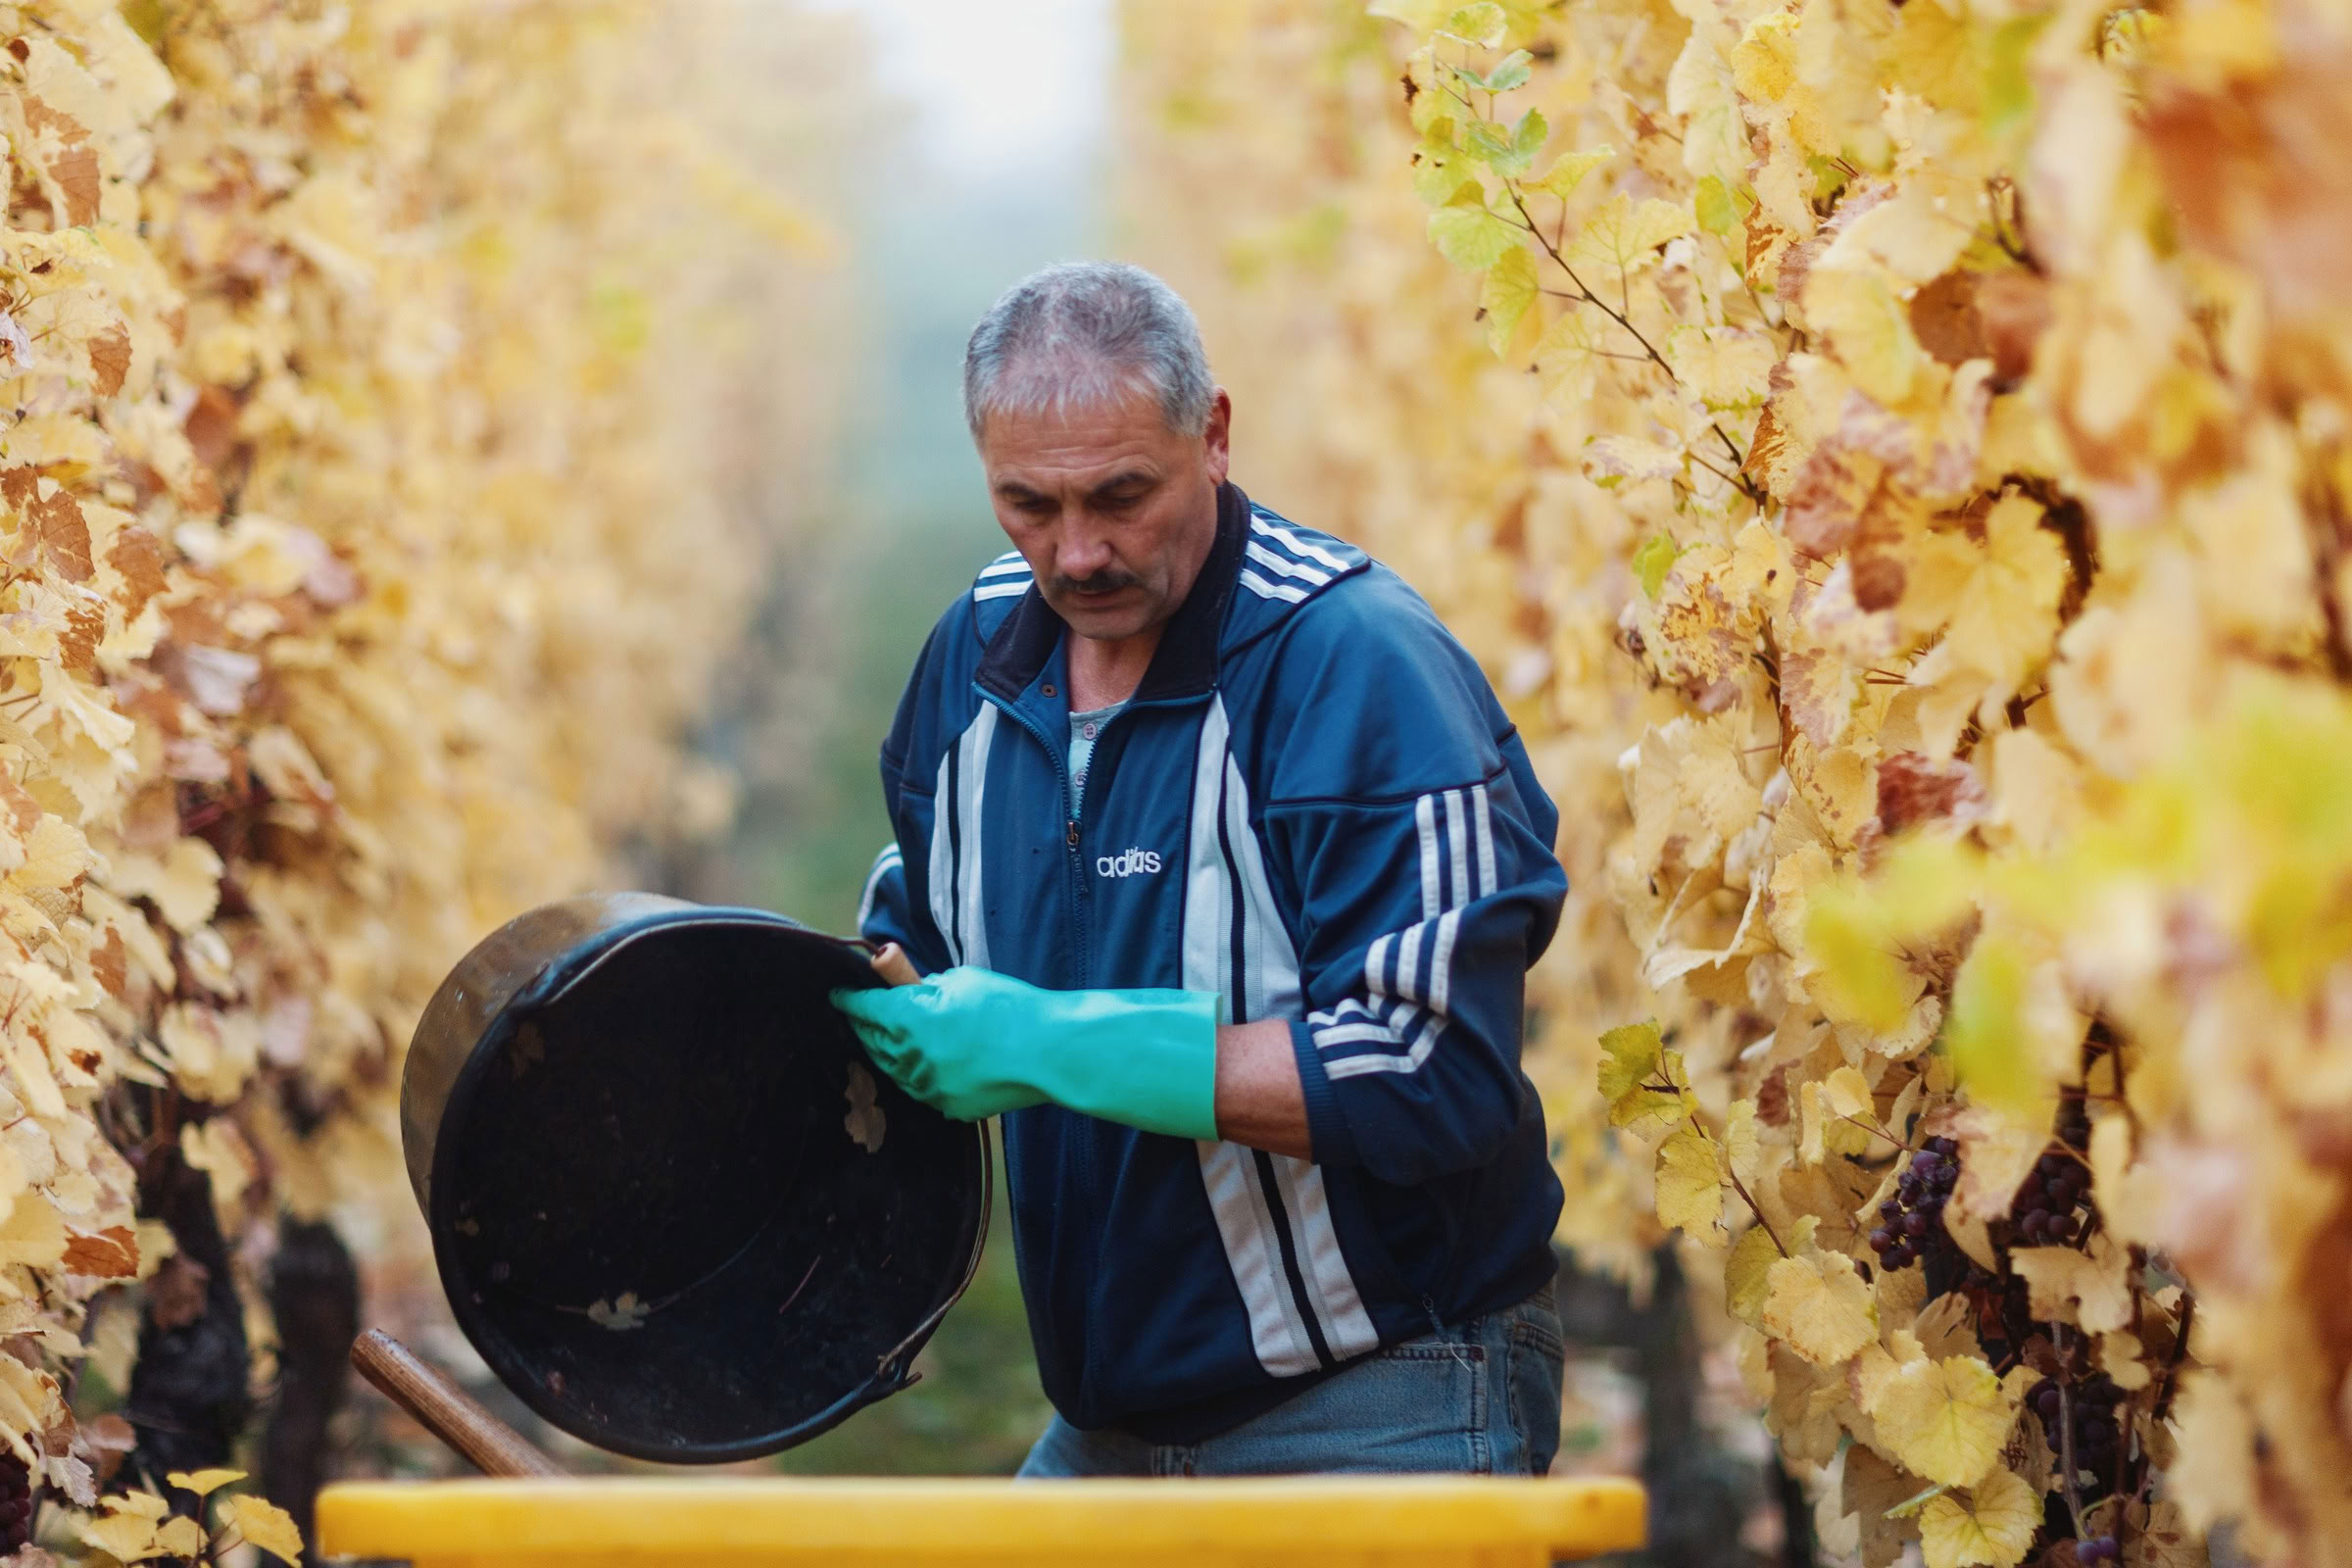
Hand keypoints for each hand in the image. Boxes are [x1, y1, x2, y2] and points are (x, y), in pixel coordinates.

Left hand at [830, 967, 1219, 1138]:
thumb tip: (893, 973)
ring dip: (887, 1053)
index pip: (864, 1009)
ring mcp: (929, 1088)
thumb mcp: (960, 979)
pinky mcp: (950, 1108)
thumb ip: (919, 981)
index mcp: (909, 1019)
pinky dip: (916, 1076)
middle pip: (873, 1041)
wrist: (1049, 1051)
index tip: (837, 995)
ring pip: (894, 1070)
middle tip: (859, 1016)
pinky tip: (922, 1066)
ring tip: (884, 1041)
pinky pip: (922, 1090)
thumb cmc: (1008, 1006)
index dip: (849, 1000)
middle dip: (864, 1026)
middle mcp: (911, 1058)